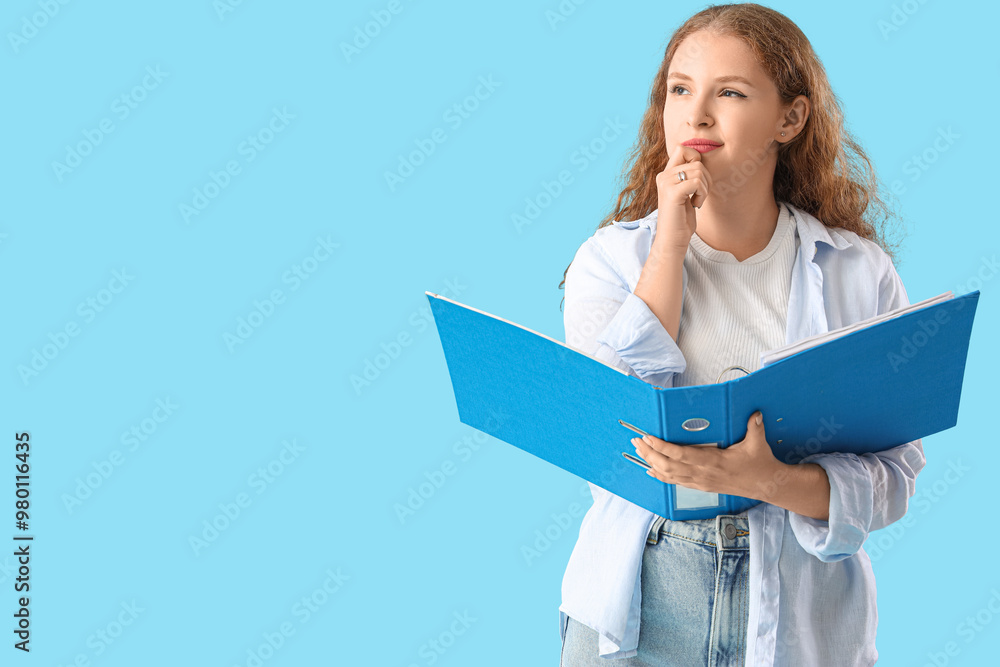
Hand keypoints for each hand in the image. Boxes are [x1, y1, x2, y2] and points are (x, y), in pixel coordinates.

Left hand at [632, 411, 783, 500]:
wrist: (764, 486)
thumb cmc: (759, 464)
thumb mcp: (758, 444)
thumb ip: (755, 427)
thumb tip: (755, 413)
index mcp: (713, 461)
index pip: (680, 454)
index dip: (661, 446)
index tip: (648, 437)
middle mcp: (703, 474)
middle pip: (668, 466)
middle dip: (649, 453)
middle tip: (635, 442)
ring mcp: (700, 482)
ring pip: (669, 475)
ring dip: (651, 463)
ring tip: (639, 451)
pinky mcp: (701, 487)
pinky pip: (676, 482)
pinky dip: (661, 476)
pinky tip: (651, 470)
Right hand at [653, 143, 712, 254]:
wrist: (672, 240)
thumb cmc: (681, 219)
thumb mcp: (685, 192)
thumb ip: (689, 176)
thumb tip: (700, 160)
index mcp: (665, 174)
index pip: (682, 148)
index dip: (696, 158)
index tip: (698, 179)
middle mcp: (663, 176)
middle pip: (695, 160)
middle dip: (706, 178)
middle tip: (700, 194)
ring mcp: (666, 184)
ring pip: (699, 171)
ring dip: (705, 188)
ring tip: (697, 201)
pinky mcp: (672, 193)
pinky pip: (697, 182)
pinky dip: (702, 194)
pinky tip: (696, 205)